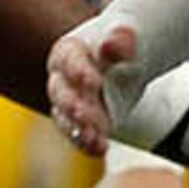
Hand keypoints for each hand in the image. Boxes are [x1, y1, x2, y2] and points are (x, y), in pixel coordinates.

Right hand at [47, 7, 151, 154]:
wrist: (127, 63)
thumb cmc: (122, 44)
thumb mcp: (126, 39)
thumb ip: (120, 41)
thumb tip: (111, 46)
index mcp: (68, 51)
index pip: (68, 60)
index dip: (79, 71)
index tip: (95, 81)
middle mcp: (63, 79)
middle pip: (60, 93)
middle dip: (71, 105)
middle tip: (84, 114)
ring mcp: (70, 104)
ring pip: (67, 120)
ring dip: (78, 130)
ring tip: (94, 138)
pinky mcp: (82, 124)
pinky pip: (80, 138)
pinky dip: (88, 145)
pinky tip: (101, 148)